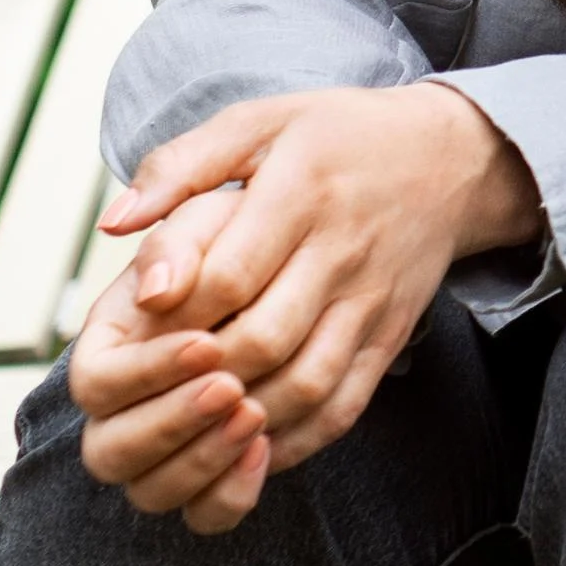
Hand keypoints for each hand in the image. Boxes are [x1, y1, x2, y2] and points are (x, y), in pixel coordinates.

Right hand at [70, 187, 274, 532]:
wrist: (302, 259)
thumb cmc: (247, 231)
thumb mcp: (214, 217)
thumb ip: (177, 241)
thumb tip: (155, 289)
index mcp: (110, 347)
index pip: (96, 384)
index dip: (147, 372)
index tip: (208, 343)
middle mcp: (126, 406)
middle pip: (110, 453)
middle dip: (169, 424)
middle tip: (232, 386)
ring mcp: (166, 446)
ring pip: (154, 492)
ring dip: (202, 461)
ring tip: (256, 412)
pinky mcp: (213, 472)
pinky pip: (205, 514)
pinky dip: (231, 495)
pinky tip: (267, 448)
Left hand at [95, 83, 543, 512]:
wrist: (451, 156)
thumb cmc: (338, 137)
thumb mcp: (257, 123)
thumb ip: (178, 167)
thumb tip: (114, 226)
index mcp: (303, 191)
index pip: (228, 274)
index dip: (173, 314)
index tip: (134, 325)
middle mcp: (344, 251)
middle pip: (263, 340)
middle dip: (199, 376)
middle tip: (154, 382)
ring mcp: (372, 300)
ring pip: (305, 385)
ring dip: (241, 418)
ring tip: (193, 418)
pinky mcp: (390, 336)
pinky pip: (343, 406)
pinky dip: (292, 440)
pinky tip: (247, 442)